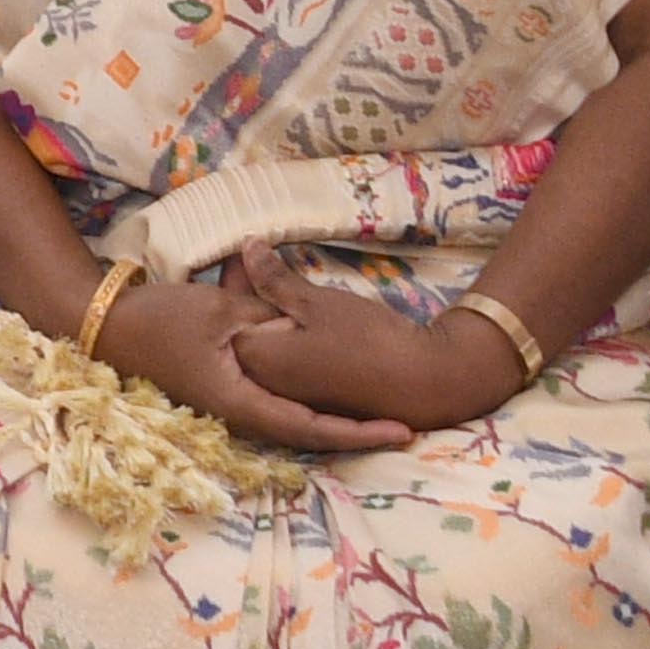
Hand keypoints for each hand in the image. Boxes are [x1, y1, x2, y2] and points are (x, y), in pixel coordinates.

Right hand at [100, 265, 413, 458]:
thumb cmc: (159, 319)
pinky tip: (330, 396)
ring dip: (336, 420)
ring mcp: (231, 405)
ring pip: (294, 420)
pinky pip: (277, 405)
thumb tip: (307, 329)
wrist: (107, 326)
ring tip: (380, 416)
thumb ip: (266, 319)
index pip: (311, 427)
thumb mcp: (220, 313)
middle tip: (404, 427)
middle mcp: (238, 414)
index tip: (401, 431)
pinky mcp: (225, 391)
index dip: (358, 432)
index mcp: (239, 401)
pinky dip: (309, 403)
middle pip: (309, 432)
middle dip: (356, 431)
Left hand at [211, 249, 511, 441]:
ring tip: (276, 286)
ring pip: (264, 350)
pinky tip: (298, 320)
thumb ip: (275, 279)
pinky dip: (285, 341)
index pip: (226, 316)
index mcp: (257, 358)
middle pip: (242, 334)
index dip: (231, 282)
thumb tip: (244, 247)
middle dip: (243, 299)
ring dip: (265, 320)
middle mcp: (263, 384)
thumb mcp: (317, 301)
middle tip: (248, 264)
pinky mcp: (310, 401)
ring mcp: (286, 396)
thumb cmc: (367, 339)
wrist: (422, 385)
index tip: (235, 256)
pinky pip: (285, 366)